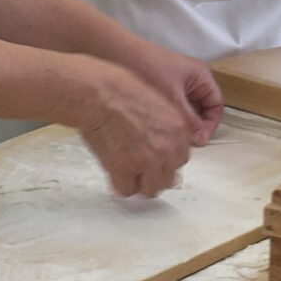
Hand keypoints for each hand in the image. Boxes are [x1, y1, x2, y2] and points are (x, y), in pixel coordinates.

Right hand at [65, 58, 208, 198]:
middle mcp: (167, 149)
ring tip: (126, 172)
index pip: (180, 160)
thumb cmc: (121, 90)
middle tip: (139, 168)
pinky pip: (126, 190)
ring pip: (150, 190)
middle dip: (154, 175)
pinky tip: (113, 171)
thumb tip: (160, 144)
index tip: (155, 160)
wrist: (100, 93)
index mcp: (178, 130)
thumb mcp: (157, 103)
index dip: (165, 161)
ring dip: (139, 183)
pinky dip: (119, 183)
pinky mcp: (125, 169)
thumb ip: (165, 128)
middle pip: (168, 179)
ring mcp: (147, 161)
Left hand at [118, 39, 224, 146]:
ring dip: (182, 123)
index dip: (211, 124)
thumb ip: (188, 121)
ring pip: (187, 109)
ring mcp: (177, 83)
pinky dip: (171, 117)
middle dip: (196, 126)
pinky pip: (174, 106)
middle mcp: (193, 79)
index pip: (216, 105)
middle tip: (184, 141)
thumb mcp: (173, 98)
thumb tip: (199, 140)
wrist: (118, 53)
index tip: (199, 140)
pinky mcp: (163, 87)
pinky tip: (161, 127)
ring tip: (172, 136)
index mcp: (202, 77)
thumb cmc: (148, 70)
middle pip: (203, 108)